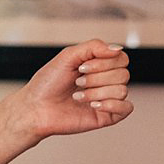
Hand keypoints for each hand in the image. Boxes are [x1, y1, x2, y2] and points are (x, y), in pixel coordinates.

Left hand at [9, 39, 132, 142]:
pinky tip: (92, 105)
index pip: (121, 58)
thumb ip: (93, 47)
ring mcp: (108, 98)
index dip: (104, 62)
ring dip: (96, 92)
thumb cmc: (47, 83)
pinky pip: (127, 108)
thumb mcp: (67, 56)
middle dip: (96, 78)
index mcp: (98, 65)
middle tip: (77, 82)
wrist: (36, 107)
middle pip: (123, 74)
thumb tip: (117, 48)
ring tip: (78, 96)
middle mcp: (106, 81)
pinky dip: (110, 104)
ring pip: (122, 90)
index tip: (82, 67)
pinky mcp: (108, 116)